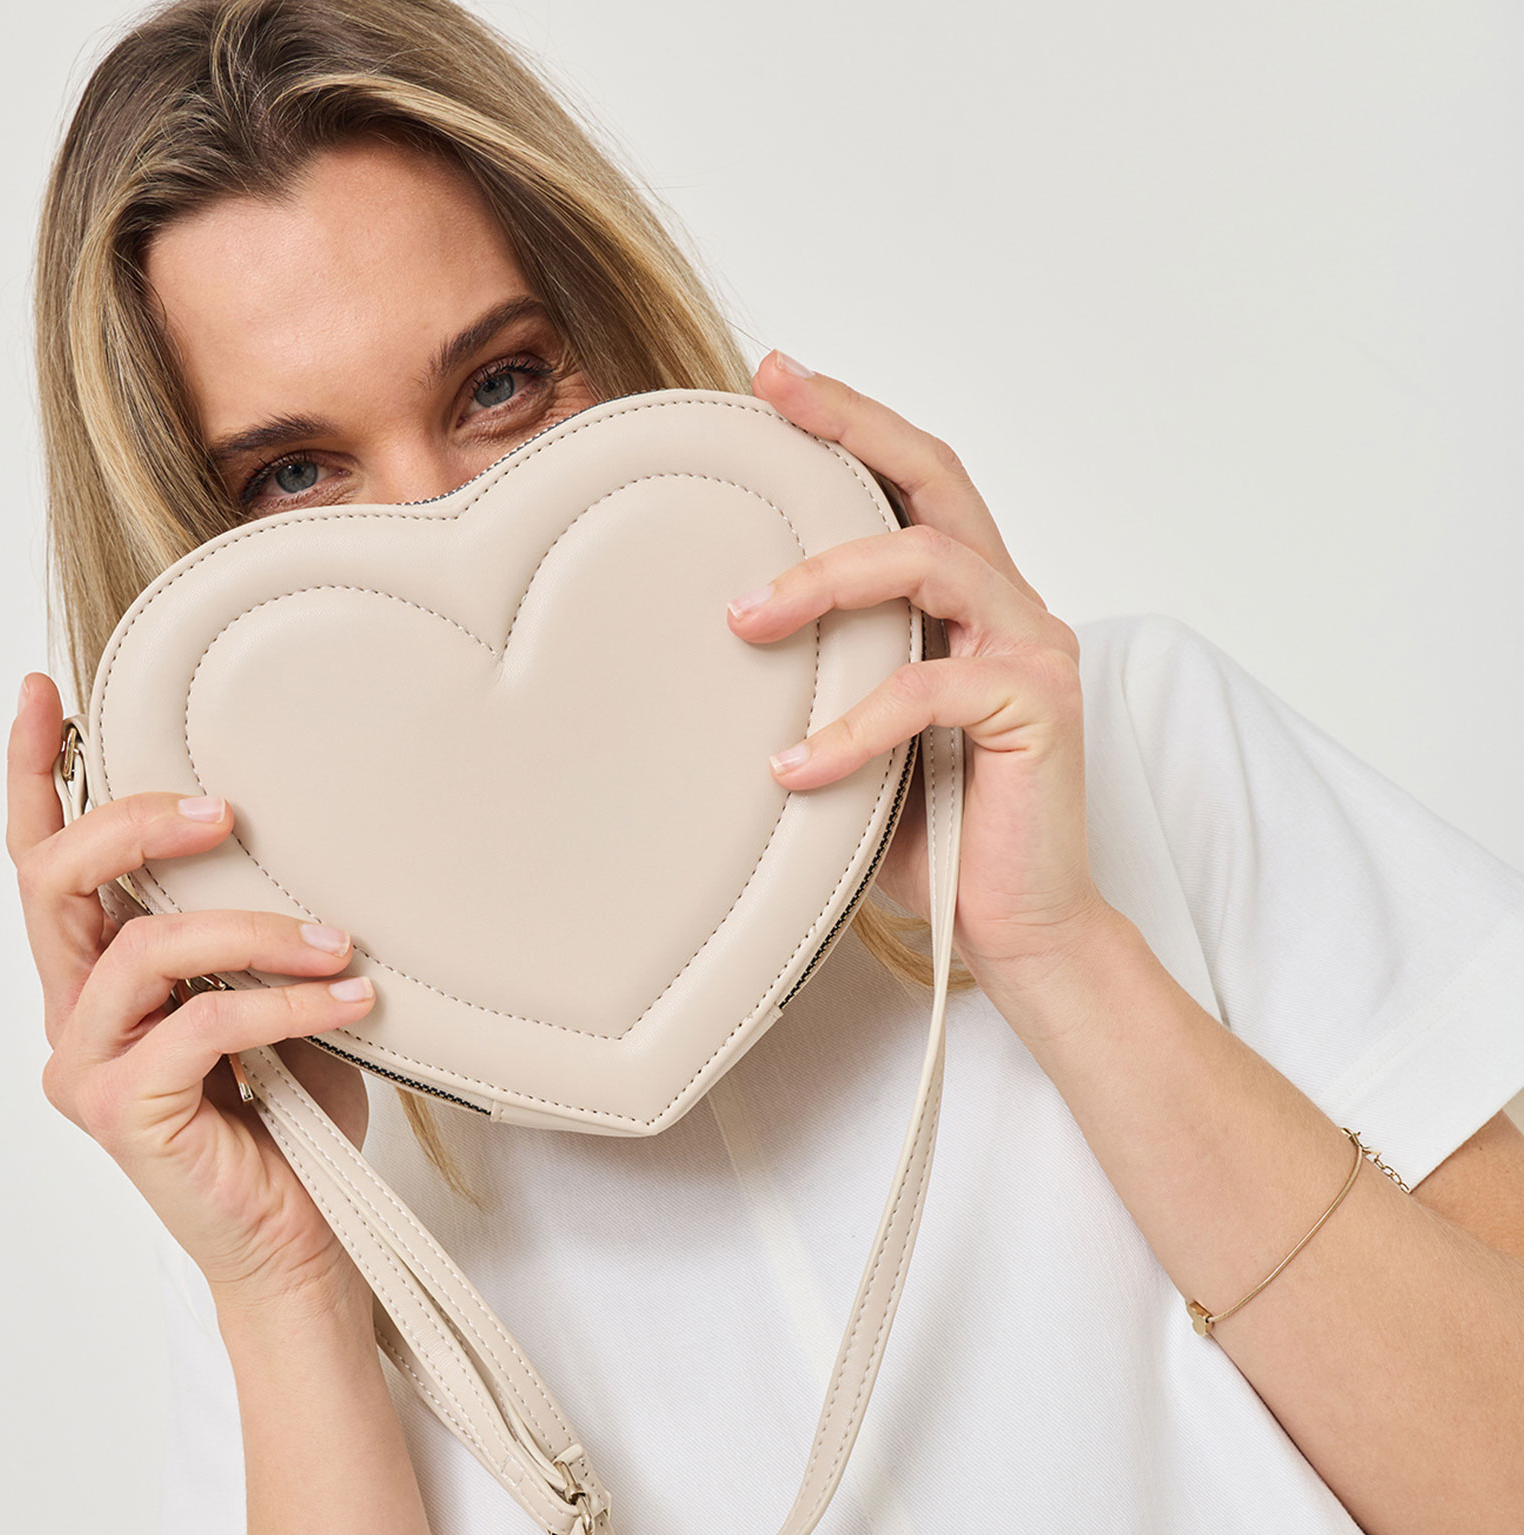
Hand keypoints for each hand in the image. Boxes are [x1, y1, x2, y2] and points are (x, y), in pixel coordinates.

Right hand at [7, 672, 379, 1324]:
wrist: (301, 1238)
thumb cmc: (287, 1114)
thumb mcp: (262, 995)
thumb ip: (237, 930)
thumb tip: (278, 839)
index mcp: (95, 980)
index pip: (40, 861)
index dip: (31, 773)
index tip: (44, 689)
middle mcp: (72, 1016)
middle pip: (55, 879)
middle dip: (137, 822)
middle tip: (225, 812)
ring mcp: (89, 1065)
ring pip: (145, 946)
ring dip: (254, 928)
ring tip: (338, 942)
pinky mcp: (127, 1109)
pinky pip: (203, 1021)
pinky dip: (286, 999)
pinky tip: (352, 999)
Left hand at [731, 350, 1117, 987]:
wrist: (1015, 928)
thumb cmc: (933, 833)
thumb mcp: (862, 735)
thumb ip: (829, 673)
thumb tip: (722, 638)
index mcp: (968, 602)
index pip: (915, 482)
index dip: (852, 421)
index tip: (775, 379)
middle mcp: (1009, 606)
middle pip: (934, 479)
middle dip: (851, 427)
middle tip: (772, 400)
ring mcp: (1030, 652)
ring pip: (926, 564)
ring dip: (826, 582)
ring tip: (744, 622)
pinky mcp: (1038, 710)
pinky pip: (930, 691)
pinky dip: (853, 725)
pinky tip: (794, 769)